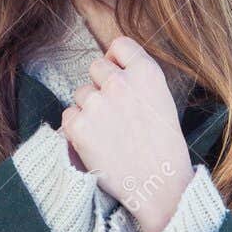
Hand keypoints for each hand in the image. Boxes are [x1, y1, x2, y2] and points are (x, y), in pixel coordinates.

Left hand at [59, 35, 193, 231]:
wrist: (160, 186)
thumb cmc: (163, 146)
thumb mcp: (162, 99)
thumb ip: (137, 77)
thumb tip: (110, 63)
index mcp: (146, 73)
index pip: (119, 45)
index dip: (117, 60)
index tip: (119, 76)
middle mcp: (120, 83)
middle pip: (95, 66)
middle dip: (101, 85)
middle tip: (116, 114)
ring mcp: (96, 104)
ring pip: (80, 93)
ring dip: (89, 109)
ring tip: (110, 133)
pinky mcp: (78, 127)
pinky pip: (68, 115)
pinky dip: (77, 129)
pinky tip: (97, 143)